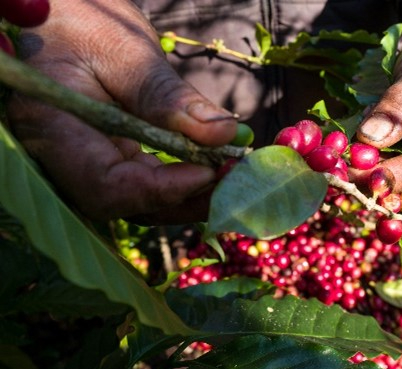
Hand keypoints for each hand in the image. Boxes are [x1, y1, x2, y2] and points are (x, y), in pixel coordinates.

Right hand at [7, 0, 236, 223]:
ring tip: (231, 171)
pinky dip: (182, 178)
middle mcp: (65, 160)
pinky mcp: (108, 159)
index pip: (108, 187)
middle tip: (233, 175)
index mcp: (54, 130)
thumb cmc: (78, 23)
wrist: (59, 19)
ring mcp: (87, 163)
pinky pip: (144, 182)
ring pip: (140, 200)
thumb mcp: (124, 50)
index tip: (210, 171)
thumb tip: (223, 133)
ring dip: (190, 194)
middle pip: (128, 203)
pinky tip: (214, 164)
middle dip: (186, 197)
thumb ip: (168, 97)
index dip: (161, 189)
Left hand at [353, 0, 401, 192]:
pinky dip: (363, 154)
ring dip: (361, 162)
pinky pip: (382, 164)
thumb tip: (369, 138)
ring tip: (340, 144)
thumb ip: (399, 106)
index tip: (352, 174)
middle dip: (366, 171)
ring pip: (388, 172)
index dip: (386, 176)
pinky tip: (350, 139)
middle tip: (331, 162)